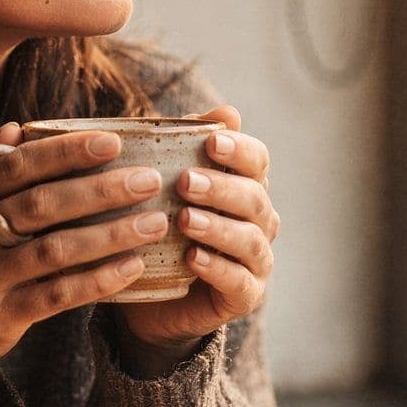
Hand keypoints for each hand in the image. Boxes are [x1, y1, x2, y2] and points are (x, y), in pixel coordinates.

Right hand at [0, 123, 169, 390]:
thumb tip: (16, 128)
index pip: (16, 165)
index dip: (65, 151)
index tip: (112, 141)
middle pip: (42, 204)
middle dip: (101, 189)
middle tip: (147, 180)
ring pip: (56, 250)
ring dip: (111, 235)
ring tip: (154, 223)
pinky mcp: (0, 315)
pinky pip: (58, 295)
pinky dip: (98, 280)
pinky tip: (132, 267)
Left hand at [109, 105, 278, 376]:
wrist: (147, 294)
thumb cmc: (158, 228)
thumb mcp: (162, 184)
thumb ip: (185, 147)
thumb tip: (227, 111)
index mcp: (244, 186)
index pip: (257, 160)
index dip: (239, 150)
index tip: (210, 141)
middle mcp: (259, 221)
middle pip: (254, 198)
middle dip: (222, 188)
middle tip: (185, 182)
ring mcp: (256, 261)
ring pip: (250, 240)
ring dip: (218, 228)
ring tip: (185, 220)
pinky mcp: (244, 296)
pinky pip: (239, 282)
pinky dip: (218, 268)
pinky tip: (192, 258)